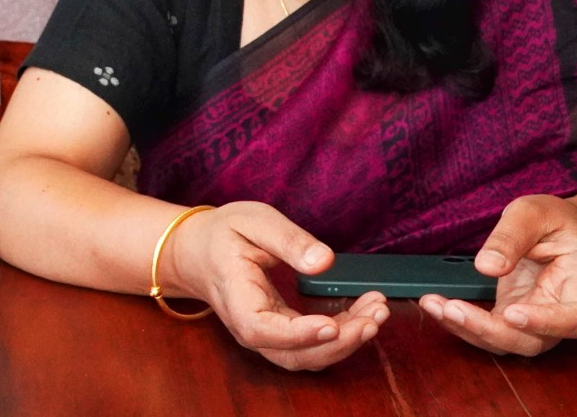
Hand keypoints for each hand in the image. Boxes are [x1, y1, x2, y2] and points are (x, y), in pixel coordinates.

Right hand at [162, 201, 388, 371]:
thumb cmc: (224, 233)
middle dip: (340, 341)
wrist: (199, 251)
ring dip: (347, 340)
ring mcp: (266, 335)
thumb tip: (324, 261)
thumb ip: (288, 240)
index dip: (299, 333)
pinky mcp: (282, 334)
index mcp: (236, 297)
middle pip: (294, 354)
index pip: (263, 329)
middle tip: (375, 314)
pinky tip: (366, 311)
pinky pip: (313, 345)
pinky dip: (343, 334)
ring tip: (378, 311)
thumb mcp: (253, 221)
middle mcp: (249, 327)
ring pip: (309, 356)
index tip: (332, 325)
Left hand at [420, 194, 576, 356]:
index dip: (546, 324)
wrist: (559, 230)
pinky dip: (459, 321)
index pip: (576, 319)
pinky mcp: (511, 317)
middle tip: (452, 308)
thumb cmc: (554, 220)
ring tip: (432, 305)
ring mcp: (535, 320)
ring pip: (505, 342)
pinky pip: (487, 330)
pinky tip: (434, 304)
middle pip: (532, 341)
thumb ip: (512, 236)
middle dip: (488, 331)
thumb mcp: (534, 213)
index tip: (512, 314)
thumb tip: (487, 266)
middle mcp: (561, 312)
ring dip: (467, 329)